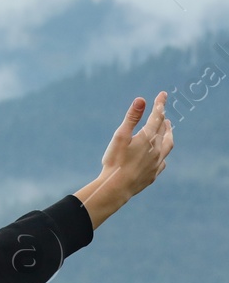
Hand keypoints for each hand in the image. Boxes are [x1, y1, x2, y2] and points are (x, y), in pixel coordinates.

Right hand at [76, 92, 173, 229]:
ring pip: (168, 145)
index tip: (163, 94)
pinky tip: (159, 155)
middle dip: (163, 118)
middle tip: (163, 111)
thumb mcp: (120, 136)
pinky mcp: (154, 174)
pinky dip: (162, 153)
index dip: (160, 104)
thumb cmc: (115, 160)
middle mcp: (156, 149)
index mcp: (148, 138)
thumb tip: (141, 100)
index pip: (157, 116)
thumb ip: (132, 117)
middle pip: (163, 130)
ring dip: (168, 134)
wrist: (117, 188)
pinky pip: (163, 161)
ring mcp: (157, 162)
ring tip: (167, 129)